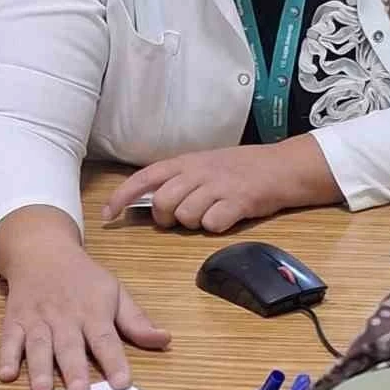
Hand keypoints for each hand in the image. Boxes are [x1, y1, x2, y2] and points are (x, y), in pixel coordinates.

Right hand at [0, 206, 169, 389]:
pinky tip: (6, 374)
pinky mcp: (14, 320)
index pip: (106, 338)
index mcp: (93, 311)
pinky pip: (9, 338)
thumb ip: (136, 321)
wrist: (41, 250)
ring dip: (39, 366)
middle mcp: (65, 316)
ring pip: (38, 344)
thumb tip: (164, 339)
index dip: (114, 361)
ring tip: (43, 389)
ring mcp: (37, 318)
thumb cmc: (83, 278)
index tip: (122, 383)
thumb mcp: (114, 292)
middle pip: (70, 345)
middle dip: (74, 369)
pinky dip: (6, 356)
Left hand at [102, 136, 338, 233]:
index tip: (107, 215)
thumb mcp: (205, 164)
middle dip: (166, 218)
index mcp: (186, 161)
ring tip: (211, 213)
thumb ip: (180, 179)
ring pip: (185, 216)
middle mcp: (198, 171)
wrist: (282, 167)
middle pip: (162, 203)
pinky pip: (212, 225)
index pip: (145, 177)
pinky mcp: (237, 202)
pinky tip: (227, 217)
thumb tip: (152, 199)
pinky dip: (216, 227)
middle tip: (181, 217)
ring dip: (194, 223)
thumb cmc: (242, 168)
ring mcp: (218, 186)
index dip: (122, 196)